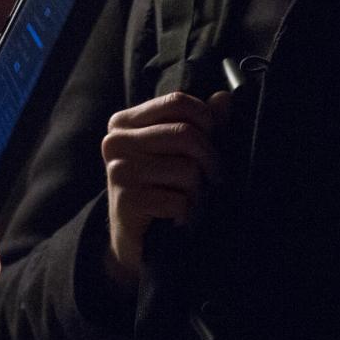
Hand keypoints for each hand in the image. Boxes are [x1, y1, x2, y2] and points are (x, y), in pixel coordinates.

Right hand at [101, 91, 228, 288]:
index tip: (213, 141)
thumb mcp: (178, 152)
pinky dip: (187, 212)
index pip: (176, 101)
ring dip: (198, 191)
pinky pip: (179, 200)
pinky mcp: (126, 201)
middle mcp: (116, 142)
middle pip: (186, 134)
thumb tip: (224, 98)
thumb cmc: (160, 188)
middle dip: (210, 159)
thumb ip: (201, 124)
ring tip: (188, 199)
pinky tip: (177, 217)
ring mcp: (118, 171)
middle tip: (212, 178)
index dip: (206, 119)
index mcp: (125, 122)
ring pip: (187, 169)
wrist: (136, 240)